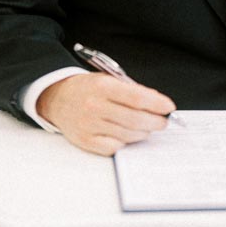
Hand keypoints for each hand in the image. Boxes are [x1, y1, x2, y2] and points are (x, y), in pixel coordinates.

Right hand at [37, 73, 174, 155]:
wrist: (57, 98)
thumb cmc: (87, 89)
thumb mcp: (107, 79)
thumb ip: (131, 90)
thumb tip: (157, 103)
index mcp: (102, 87)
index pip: (137, 98)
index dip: (157, 104)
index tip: (169, 107)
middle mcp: (94, 106)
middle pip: (135, 119)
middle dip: (155, 121)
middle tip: (163, 121)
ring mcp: (89, 125)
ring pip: (128, 135)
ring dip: (143, 132)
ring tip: (146, 127)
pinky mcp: (86, 141)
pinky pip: (115, 147)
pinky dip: (125, 142)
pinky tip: (127, 135)